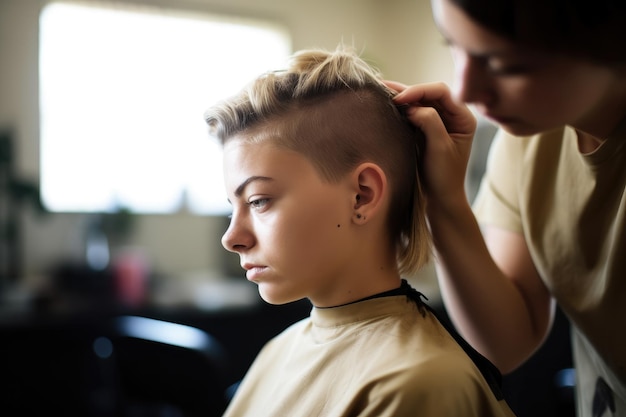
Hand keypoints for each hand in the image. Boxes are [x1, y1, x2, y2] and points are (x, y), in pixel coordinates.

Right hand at [386, 81, 475, 210]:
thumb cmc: (445, 176)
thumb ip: (429, 122)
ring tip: (382, 91)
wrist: (441, 198)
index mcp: (463, 118)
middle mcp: (453, 116)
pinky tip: (388, 104)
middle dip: (409, 91)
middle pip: (430, 93)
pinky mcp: (426, 130)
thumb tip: (411, 106)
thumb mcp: (440, 148)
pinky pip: (414, 112)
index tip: (399, 99)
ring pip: (421, 101)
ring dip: (403, 96)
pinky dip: (402, 108)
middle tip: (384, 90)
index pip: (441, 93)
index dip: (419, 91)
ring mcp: (439, 122)